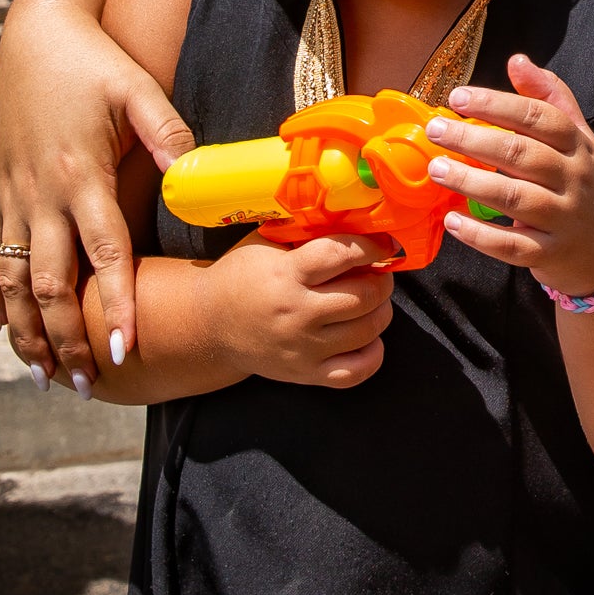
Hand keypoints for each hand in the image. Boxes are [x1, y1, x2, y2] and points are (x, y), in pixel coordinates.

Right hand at [0, 1, 193, 378]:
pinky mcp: (2, 190)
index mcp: (80, 174)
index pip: (103, 254)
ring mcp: (15, 195)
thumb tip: (193, 172)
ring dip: (26, 330)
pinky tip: (5, 329)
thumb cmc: (94, 61)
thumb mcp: (136, 88)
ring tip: (43, 376)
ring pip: (14, 279)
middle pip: (50, 283)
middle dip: (66, 338)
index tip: (126, 348)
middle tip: (85, 384)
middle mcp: (41, 194)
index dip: (114, 303)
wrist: (34, 32)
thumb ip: (166, 132)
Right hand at [204, 232, 395, 387]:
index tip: (384, 244)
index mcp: (285, 274)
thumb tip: (355, 220)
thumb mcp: (264, 244)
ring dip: (381, 310)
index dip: (371, 247)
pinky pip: (357, 371)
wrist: (209, 325)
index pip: (340, 255)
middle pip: (363, 295)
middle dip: (381, 280)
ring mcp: (303, 347)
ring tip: (373, 299)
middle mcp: (296, 313)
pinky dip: (373, 353)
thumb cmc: (241, 277)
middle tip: (379, 273)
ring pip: (367, 330)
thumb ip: (305, 233)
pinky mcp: (306, 373)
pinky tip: (367, 337)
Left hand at [424, 52, 593, 299]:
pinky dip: (480, 235)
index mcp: (578, 146)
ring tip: (436, 169)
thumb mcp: (580, 139)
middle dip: (475, 141)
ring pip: (514, 199)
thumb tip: (517, 60)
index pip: (539, 117)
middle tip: (436, 130)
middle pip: (522, 155)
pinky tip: (452, 220)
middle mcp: (574, 180)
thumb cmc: (587, 185)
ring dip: (471, 183)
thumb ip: (550, 98)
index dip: (497, 105)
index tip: (457, 97)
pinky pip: (512, 245)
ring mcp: (563, 219)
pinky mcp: (550, 254)